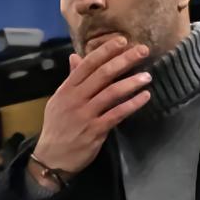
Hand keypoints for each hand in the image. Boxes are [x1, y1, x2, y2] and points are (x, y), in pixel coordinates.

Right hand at [31, 38, 151, 184]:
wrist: (52, 158)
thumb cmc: (58, 127)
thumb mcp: (59, 100)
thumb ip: (71, 79)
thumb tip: (75, 56)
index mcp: (67, 89)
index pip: (87, 64)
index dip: (105, 51)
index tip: (122, 41)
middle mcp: (75, 99)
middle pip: (102, 74)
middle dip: (124, 60)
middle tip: (143, 51)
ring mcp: (85, 114)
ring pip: (111, 93)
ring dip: (131, 82)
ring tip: (147, 76)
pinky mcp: (95, 130)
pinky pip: (117, 114)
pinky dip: (132, 104)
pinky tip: (144, 97)